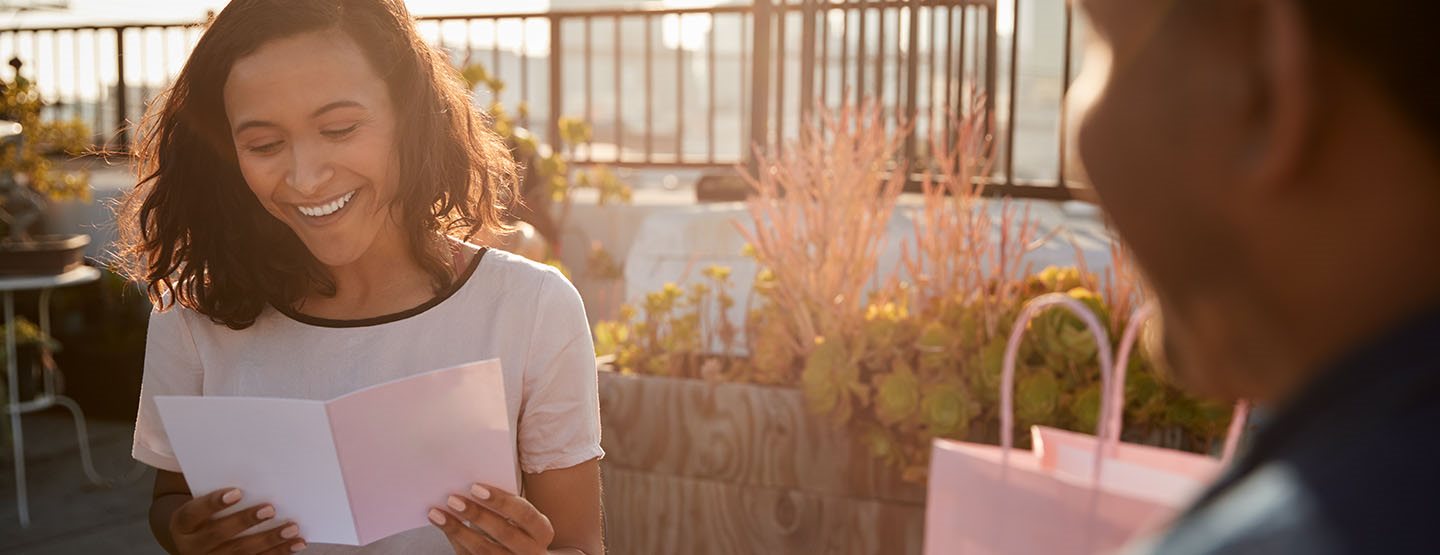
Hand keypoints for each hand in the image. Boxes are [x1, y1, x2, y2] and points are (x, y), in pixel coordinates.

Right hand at [169, 488, 306, 553]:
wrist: (193, 541)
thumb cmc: (204, 513)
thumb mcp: (200, 501)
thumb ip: (218, 490)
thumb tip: (254, 467)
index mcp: (183, 524)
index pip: (194, 512)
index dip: (214, 503)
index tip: (236, 492)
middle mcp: (194, 545)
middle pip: (219, 534)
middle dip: (245, 521)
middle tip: (270, 508)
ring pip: (241, 552)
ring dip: (270, 540)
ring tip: (291, 527)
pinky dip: (279, 552)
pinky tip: (297, 543)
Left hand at [429, 483, 555, 554]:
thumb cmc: (518, 529)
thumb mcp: (520, 517)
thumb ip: (505, 504)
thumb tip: (472, 485)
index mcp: (542, 532)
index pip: (525, 514)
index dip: (501, 501)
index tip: (475, 487)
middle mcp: (532, 552)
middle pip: (505, 533)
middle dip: (477, 515)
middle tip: (453, 499)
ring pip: (484, 550)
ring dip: (458, 530)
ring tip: (438, 514)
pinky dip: (456, 541)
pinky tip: (444, 528)